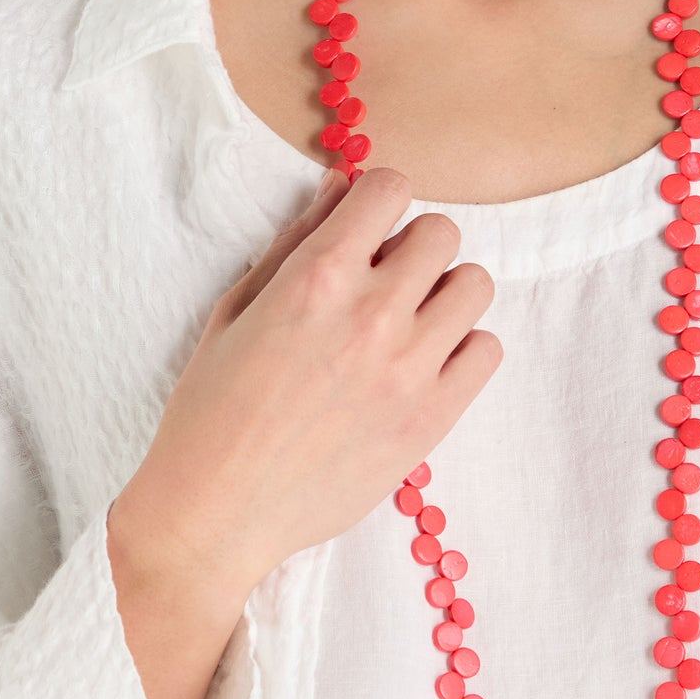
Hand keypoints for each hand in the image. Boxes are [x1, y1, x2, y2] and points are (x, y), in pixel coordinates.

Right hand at [108, 165, 501, 617]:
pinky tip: (423, 366)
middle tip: (383, 282)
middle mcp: (371, 313)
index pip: (390, 189)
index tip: (364, 231)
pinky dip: (463, 349)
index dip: (377, 203)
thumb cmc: (211, 408)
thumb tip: (342, 185)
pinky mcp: (431, 419)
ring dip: (444, 293)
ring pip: (475, 285)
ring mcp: (408, 368)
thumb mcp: (237, 309)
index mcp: (317, 276)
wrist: (216, 513)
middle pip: (442, 233)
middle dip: (412, 247)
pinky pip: (488, 350)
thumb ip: (296, 241)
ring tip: (408, 323)